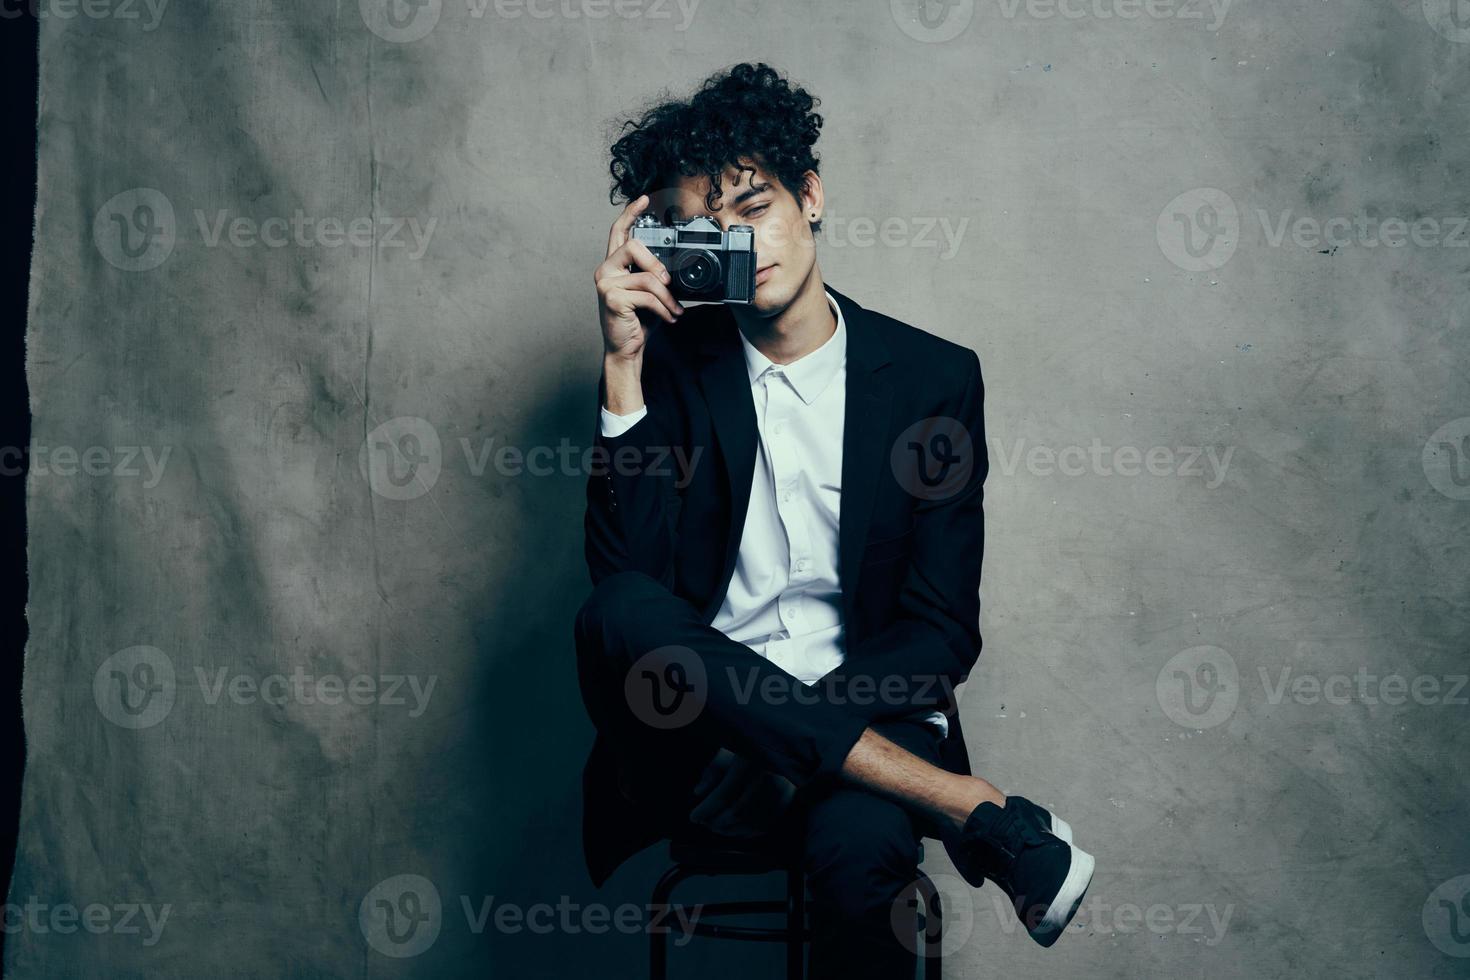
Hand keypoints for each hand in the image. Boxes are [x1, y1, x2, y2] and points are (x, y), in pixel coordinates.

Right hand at [595, 194, 684, 361]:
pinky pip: (647, 295)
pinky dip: (663, 308)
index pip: (619, 231)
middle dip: (658, 265)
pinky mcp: (611, 298)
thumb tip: (677, 269)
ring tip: (674, 310)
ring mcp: (606, 283)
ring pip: (647, 276)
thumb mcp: (650, 294)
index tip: (644, 199)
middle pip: (634, 246)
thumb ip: (655, 276)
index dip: (631, 213)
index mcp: (615, 265)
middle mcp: (606, 270)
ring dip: (667, 297)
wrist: (625, 349)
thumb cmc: (637, 321)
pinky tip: (667, 317)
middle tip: (668, 284)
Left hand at [688, 748, 796, 838]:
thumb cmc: (750, 746)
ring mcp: (782, 792)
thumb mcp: (730, 750)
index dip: (706, 809)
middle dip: (716, 822)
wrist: (784, 743)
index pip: (724, 794)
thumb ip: (713, 769)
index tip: (693, 816)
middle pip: (737, 811)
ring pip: (752, 822)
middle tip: (703, 822)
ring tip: (714, 827)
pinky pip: (765, 825)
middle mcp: (769, 778)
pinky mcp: (787, 801)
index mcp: (752, 761)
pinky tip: (732, 830)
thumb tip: (698, 792)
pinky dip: (746, 832)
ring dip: (729, 830)